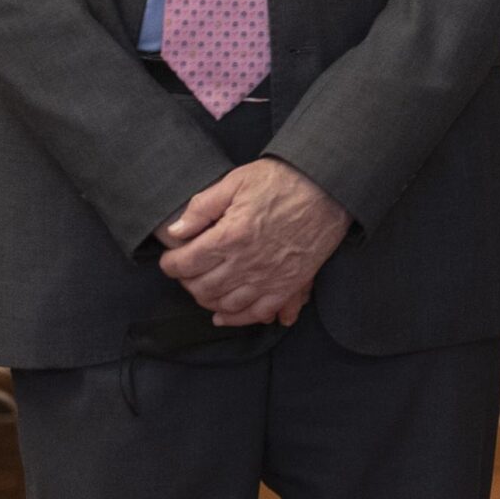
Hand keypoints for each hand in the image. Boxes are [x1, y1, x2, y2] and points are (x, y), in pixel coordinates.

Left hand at [157, 159, 349, 326]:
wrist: (329, 188)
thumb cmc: (284, 180)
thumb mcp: (236, 181)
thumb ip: (202, 207)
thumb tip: (176, 231)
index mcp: (230, 236)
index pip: (185, 264)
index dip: (170, 264)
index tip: (171, 259)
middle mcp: (246, 263)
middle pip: (202, 288)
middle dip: (187, 283)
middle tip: (187, 272)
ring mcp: (269, 278)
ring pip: (225, 304)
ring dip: (208, 301)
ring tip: (205, 289)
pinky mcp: (289, 285)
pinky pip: (258, 313)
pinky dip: (238, 318)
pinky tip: (226, 314)